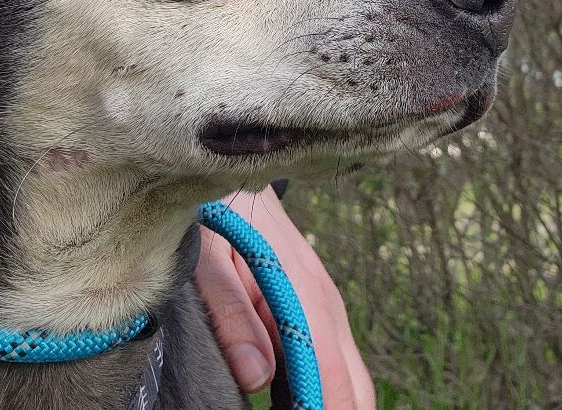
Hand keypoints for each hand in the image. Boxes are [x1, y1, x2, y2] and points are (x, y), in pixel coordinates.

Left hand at [194, 187, 375, 408]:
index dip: (326, 408)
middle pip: (353, 382)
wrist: (234, 175)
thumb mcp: (208, 260)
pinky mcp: (316, 308)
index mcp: (303, 293)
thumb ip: (231, 314)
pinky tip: (298, 401)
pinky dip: (325, 387)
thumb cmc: (216, 215)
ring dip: (331, 400)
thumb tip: (257, 377)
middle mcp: (325, 303)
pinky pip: (331, 359)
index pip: (329, 370)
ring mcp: (325, 306)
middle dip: (338, 409)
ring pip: (348, 374)